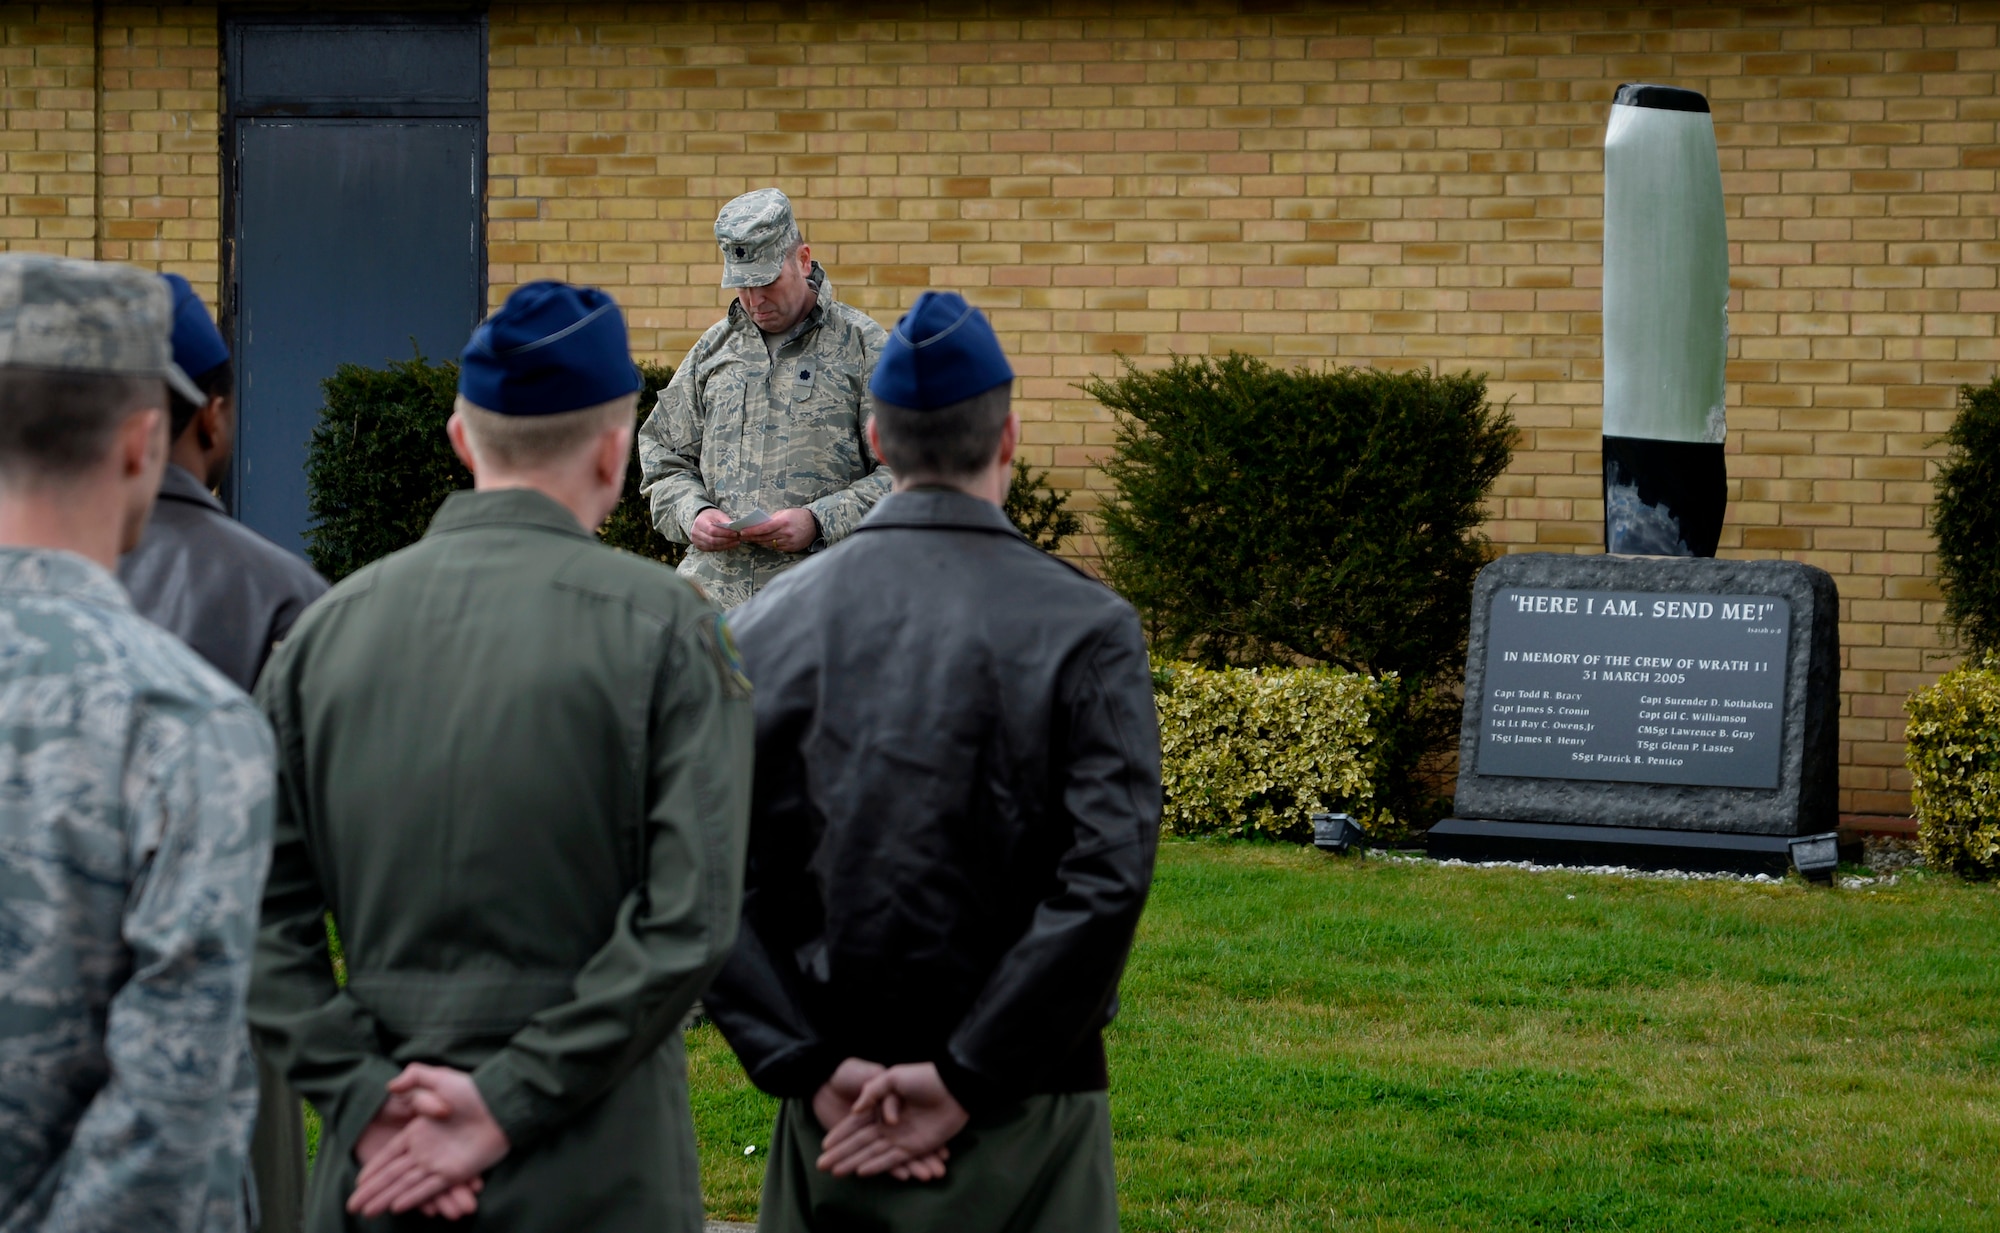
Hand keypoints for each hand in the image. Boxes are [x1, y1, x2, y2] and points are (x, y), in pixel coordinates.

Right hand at [347, 1064, 509, 1218]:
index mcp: (418, 1132)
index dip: (373, 1169)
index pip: (389, 1155)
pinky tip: (397, 1208)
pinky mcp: (456, 1171)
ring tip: (368, 1214)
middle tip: (353, 1208)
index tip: (357, 1183)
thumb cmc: (471, 1089)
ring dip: (387, 1199)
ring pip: (407, 1184)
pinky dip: (415, 1198)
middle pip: (393, 1174)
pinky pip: (430, 1187)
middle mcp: (426, 1150)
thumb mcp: (440, 1078)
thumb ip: (415, 1076)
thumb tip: (390, 1086)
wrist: (500, 1102)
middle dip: (373, 1191)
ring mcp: (440, 1162)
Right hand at [690, 507, 742, 551]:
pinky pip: (712, 549)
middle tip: (737, 538)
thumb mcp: (718, 514)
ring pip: (712, 546)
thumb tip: (735, 528)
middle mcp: (696, 533)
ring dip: (725, 545)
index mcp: (700, 523)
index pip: (712, 531)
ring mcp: (696, 541)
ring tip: (735, 542)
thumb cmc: (710, 516)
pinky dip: (721, 548)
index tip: (735, 533)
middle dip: (727, 540)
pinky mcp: (700, 546)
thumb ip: (726, 520)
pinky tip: (729, 545)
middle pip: (712, 540)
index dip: (725, 533)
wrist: (701, 520)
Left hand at [737, 507, 818, 553]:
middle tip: (742, 536)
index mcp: (783, 522)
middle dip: (752, 537)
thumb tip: (758, 524)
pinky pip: (776, 547)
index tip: (742, 532)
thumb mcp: (785, 513)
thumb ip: (772, 519)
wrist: (815, 525)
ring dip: (759, 541)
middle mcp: (785, 533)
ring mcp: (788, 542)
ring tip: (750, 539)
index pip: (763, 528)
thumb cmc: (798, 516)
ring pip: (769, 544)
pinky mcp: (791, 548)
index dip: (752, 531)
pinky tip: (763, 542)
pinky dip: (769, 544)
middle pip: (764, 537)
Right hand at [817, 1062, 967, 1180]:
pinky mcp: (914, 1146)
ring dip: (854, 1163)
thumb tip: (855, 1109)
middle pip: (859, 1143)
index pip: (854, 1125)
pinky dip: (877, 1166)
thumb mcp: (893, 1077)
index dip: (838, 1135)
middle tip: (821, 1166)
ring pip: (872, 1153)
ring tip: (836, 1173)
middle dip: (840, 1154)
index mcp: (881, 1107)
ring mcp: (900, 1137)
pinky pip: (892, 1159)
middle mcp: (887, 1125)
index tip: (823, 1146)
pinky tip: (861, 1172)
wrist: (953, 1087)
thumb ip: (873, 1092)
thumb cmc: (924, 1077)